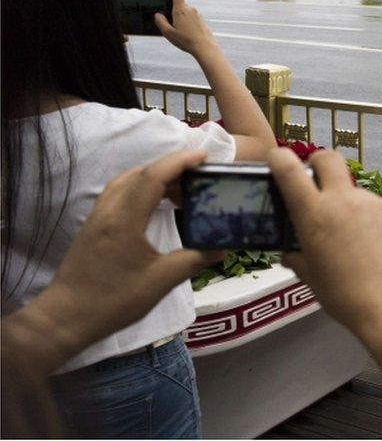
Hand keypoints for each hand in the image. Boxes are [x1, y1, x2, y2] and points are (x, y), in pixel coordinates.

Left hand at [24, 150, 222, 371]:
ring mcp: (97, 217)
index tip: (204, 156)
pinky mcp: (93, 226)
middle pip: (140, 173)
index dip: (180, 162)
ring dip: (154, 177)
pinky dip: (140, 188)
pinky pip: (118, 193)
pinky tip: (153, 203)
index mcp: (125, 219)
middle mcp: (108, 210)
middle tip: (199, 176)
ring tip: (180, 189)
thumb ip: (194, 260)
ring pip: (127, 181)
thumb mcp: (161, 282)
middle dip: (171, 167)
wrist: (66, 317)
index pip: (153, 176)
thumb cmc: (114, 301)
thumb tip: (222, 248)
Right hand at [155, 0, 216, 55]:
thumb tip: (158, 15)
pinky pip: (193, 19)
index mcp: (181, 10)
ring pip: (187, 13)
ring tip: (179, 32)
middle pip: (181, 5)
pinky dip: (189, 24)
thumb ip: (160, 22)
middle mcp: (191, 10)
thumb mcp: (168, 33)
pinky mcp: (203, 21)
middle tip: (170, 22)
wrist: (205, 47)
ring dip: (182, 19)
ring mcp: (198, 15)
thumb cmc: (187, 41)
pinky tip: (187, 34)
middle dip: (174, 11)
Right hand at [270, 148, 381, 334]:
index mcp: (314, 216)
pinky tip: (375, 248)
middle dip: (318, 162)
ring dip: (347, 204)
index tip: (277, 158)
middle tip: (315, 180)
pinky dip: (370, 220)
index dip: (279, 157)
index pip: (289, 169)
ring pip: (353, 191)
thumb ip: (297, 259)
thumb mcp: (312, 279)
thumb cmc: (347, 297)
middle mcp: (343, 201)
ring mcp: (372, 203)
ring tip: (353, 240)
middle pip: (328, 158)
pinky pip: (376, 208)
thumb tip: (289, 253)